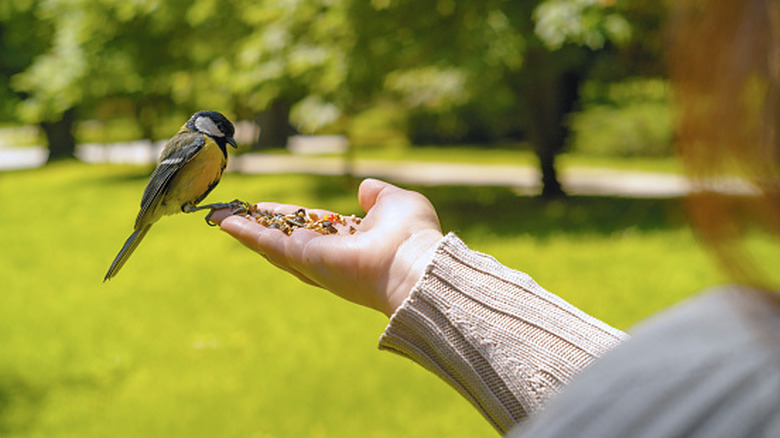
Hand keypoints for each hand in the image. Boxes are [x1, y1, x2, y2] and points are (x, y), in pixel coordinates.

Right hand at [209, 179, 443, 316]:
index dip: (285, 217)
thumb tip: (364, 187)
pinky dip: (246, 233)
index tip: (263, 208)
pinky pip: (269, 245)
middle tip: (227, 213)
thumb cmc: (413, 236)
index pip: (311, 226)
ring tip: (218, 216)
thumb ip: (377, 195)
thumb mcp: (396, 202)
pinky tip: (225, 222)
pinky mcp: (304, 260)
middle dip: (255, 226)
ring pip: (270, 244)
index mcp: (350, 240)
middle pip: (283, 239)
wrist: (414, 263)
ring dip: (243, 229)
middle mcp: (328, 254)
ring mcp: (314, 261)